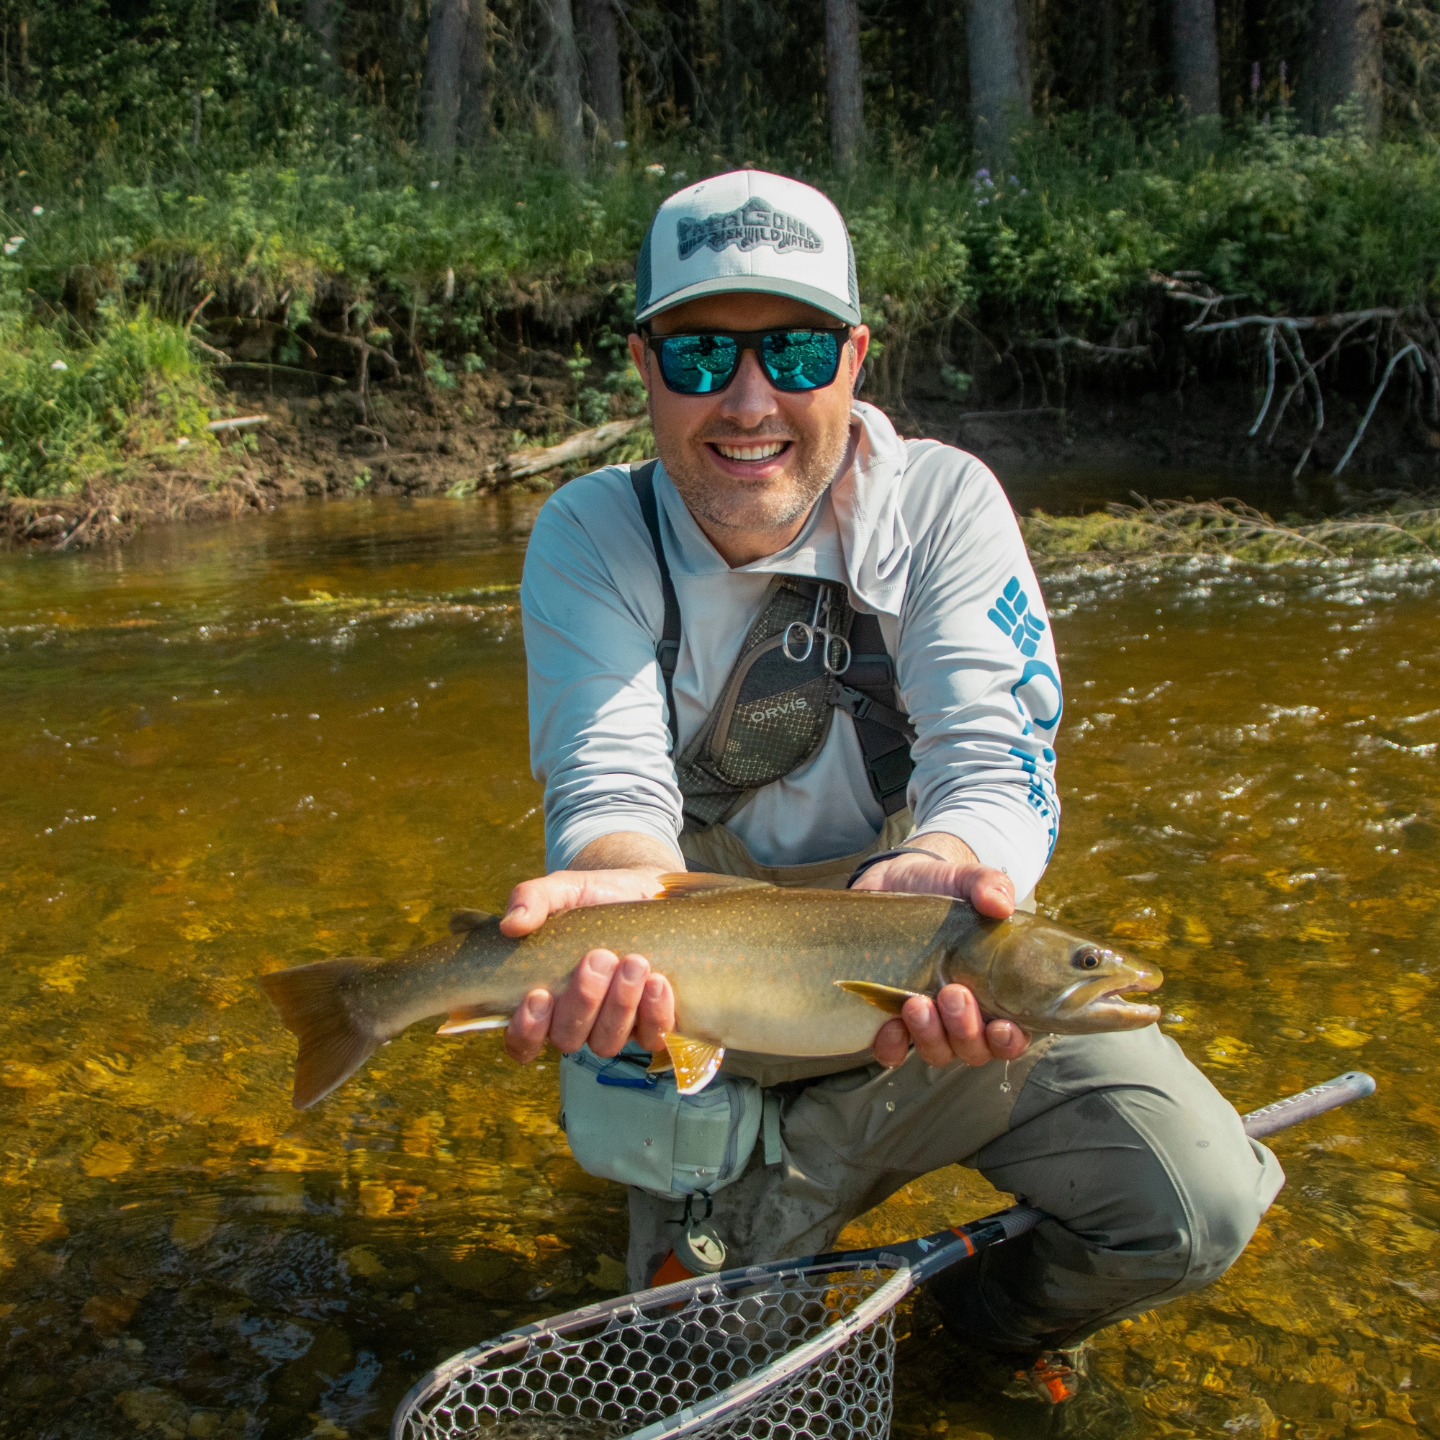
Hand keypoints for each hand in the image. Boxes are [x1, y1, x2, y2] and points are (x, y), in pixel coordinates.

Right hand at [502, 867, 675, 1063]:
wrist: (646, 892)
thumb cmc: (593, 898)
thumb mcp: (562, 889)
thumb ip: (533, 899)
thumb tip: (512, 924)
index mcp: (543, 1000)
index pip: (522, 1040)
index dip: (527, 1029)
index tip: (538, 994)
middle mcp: (574, 1022)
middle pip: (568, 1038)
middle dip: (583, 1001)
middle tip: (600, 957)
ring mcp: (613, 1027)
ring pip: (608, 1041)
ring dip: (620, 1006)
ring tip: (635, 963)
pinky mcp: (650, 1024)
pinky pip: (652, 1037)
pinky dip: (655, 1014)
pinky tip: (659, 982)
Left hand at [852, 849, 1030, 1069]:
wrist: (894, 883)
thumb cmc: (942, 889)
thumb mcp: (966, 880)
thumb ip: (988, 885)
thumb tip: (1000, 904)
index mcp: (994, 992)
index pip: (1011, 1035)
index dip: (1009, 1041)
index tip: (1002, 1027)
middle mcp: (964, 1015)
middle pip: (973, 1048)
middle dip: (965, 1030)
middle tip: (953, 993)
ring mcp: (927, 1020)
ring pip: (937, 1052)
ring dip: (929, 1036)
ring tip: (917, 1003)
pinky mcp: (890, 1016)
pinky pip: (893, 1050)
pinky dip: (892, 1046)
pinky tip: (889, 1027)